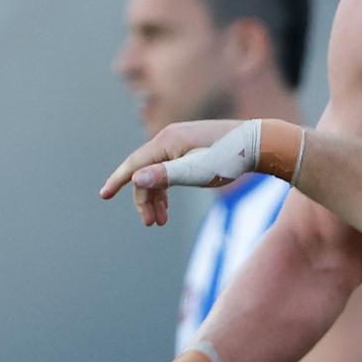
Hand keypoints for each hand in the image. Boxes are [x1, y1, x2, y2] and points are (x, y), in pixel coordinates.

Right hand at [99, 119, 242, 225]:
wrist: (258, 144)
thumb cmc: (227, 158)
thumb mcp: (195, 171)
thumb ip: (164, 175)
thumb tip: (135, 177)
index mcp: (167, 141)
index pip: (134, 163)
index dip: (117, 180)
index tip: (103, 196)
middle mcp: (171, 137)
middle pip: (146, 172)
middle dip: (145, 199)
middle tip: (152, 224)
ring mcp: (182, 140)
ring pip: (158, 172)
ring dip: (157, 197)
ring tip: (161, 221)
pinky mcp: (193, 146)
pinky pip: (171, 168)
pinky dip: (168, 187)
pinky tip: (170, 205)